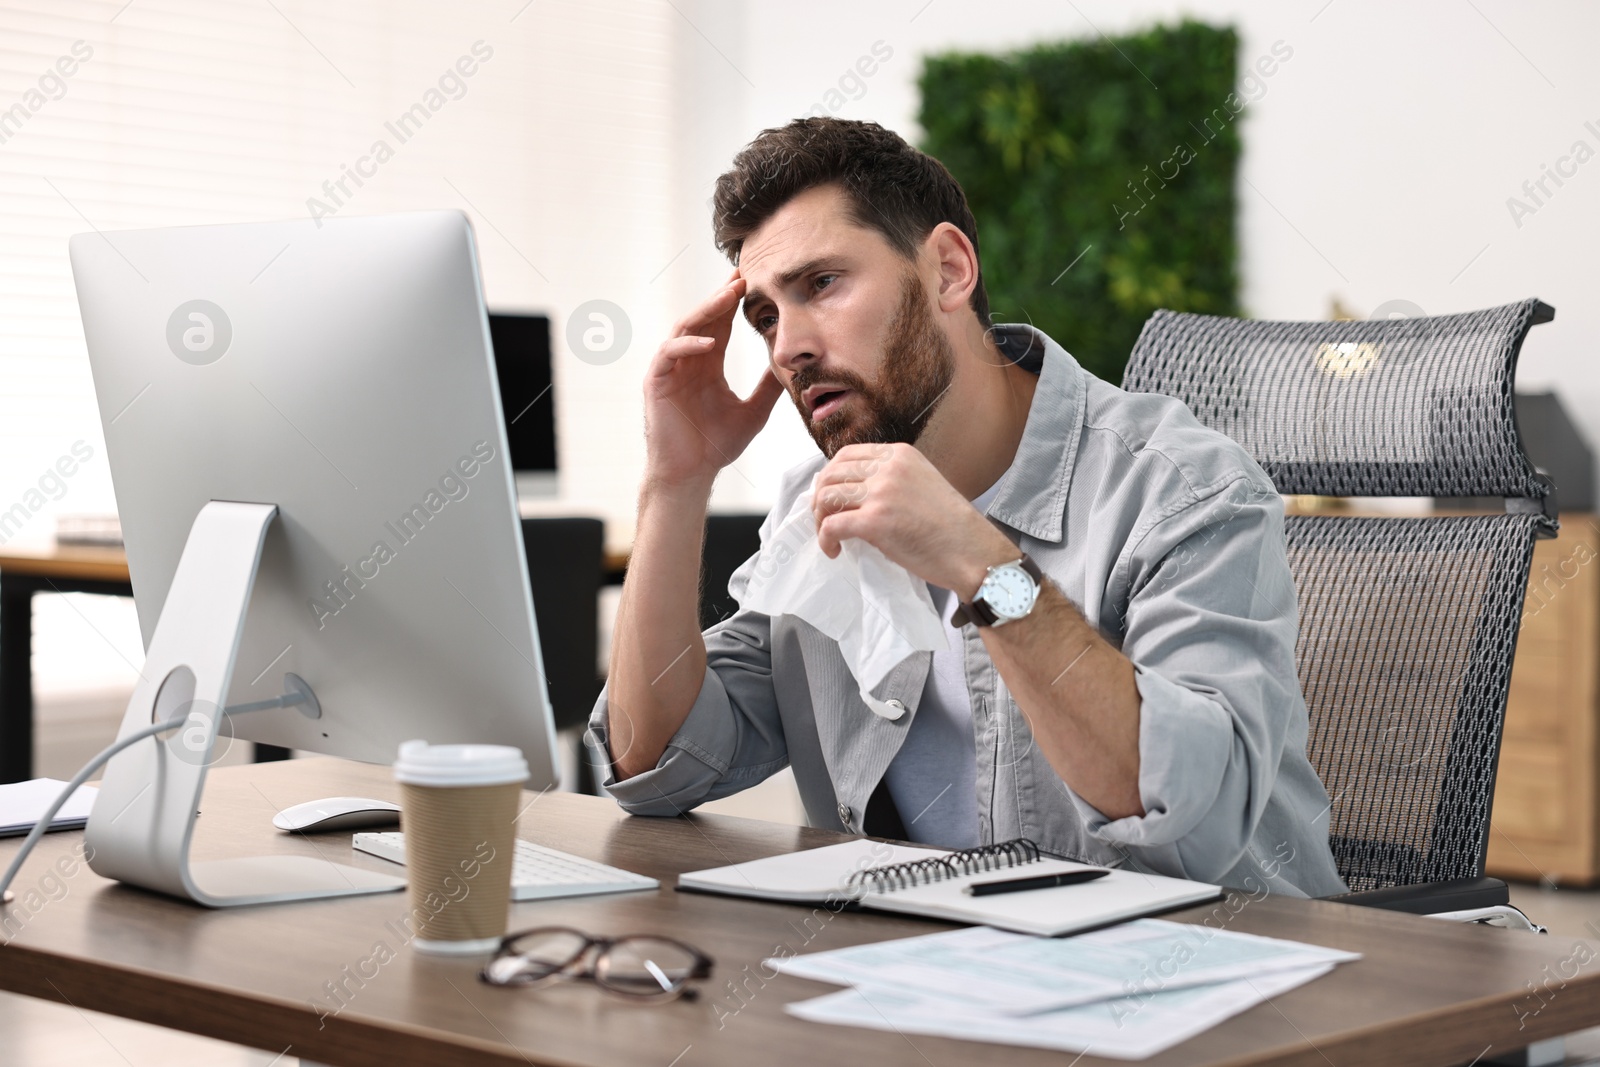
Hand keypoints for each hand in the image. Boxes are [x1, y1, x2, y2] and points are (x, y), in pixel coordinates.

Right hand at [642, 271, 784, 490]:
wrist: (691, 474)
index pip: (722, 325)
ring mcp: (670, 369)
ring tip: (729, 296)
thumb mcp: (754, 412)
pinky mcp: (656, 382)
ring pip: (686, 328)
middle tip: (743, 276)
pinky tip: (711, 343)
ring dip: (707, 310)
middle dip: (722, 296)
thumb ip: (768, 388)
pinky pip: (669, 354)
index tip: (753, 282)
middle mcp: (688, 361)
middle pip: (704, 318)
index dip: (734, 303)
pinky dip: (689, 345)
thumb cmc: (716, 446)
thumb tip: (792, 367)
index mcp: (708, 365)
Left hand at [812, 443, 1018, 597]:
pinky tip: (834, 550)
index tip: (831, 497)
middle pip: (832, 473)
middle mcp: (888, 467)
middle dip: (820, 497)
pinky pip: (831, 525)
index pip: (847, 454)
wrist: (972, 551)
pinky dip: (825, 539)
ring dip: (820, 518)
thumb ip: (891, 480)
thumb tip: (854, 493)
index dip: (831, 476)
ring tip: (830, 536)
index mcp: (900, 454)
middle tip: (825, 519)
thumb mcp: (922, 483)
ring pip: (827, 496)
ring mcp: (881, 493)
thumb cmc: (951, 527)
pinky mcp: (875, 521)